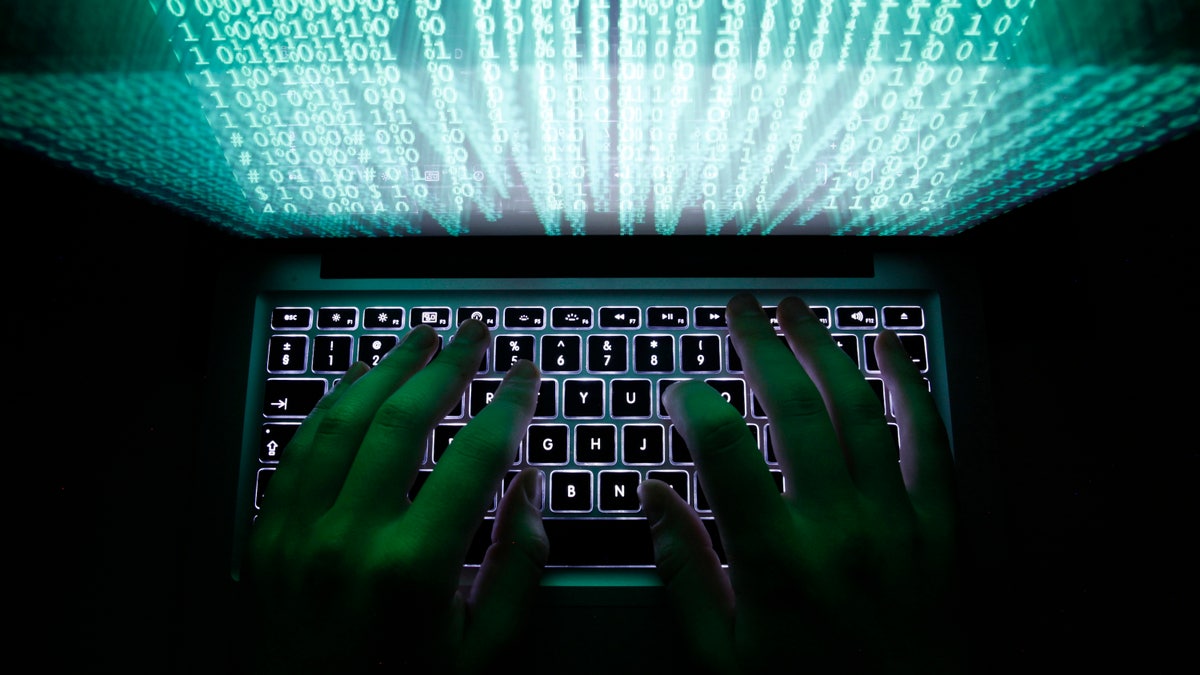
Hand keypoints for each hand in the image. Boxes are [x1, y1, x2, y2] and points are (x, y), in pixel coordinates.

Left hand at [244, 320, 547, 673]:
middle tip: (474, 333)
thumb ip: (519, 566)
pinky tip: (351, 381)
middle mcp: (347, 541)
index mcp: (412, 570)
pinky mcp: (267, 541)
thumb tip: (530, 485)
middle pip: (402, 420)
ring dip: (383, 370)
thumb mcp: (486, 655)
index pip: (474, 457)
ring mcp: (297, 536)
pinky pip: (294, 452)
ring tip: (418, 340)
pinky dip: (326, 407)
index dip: (508, 405)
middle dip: (446, 365)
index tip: (525, 375)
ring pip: (341, 422)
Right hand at [640, 293, 960, 673]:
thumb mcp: (722, 655)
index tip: (679, 391)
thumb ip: (684, 569)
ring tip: (798, 309)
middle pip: (795, 408)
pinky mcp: (939, 528)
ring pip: (860, 409)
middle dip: (761, 346)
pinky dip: (910, 386)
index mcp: (776, 561)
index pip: (724, 450)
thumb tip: (654, 494)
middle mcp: (838, 529)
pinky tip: (889, 347)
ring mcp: (896, 523)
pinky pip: (930, 441)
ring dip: (825, 348)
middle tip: (740, 308)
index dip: (694, 405)